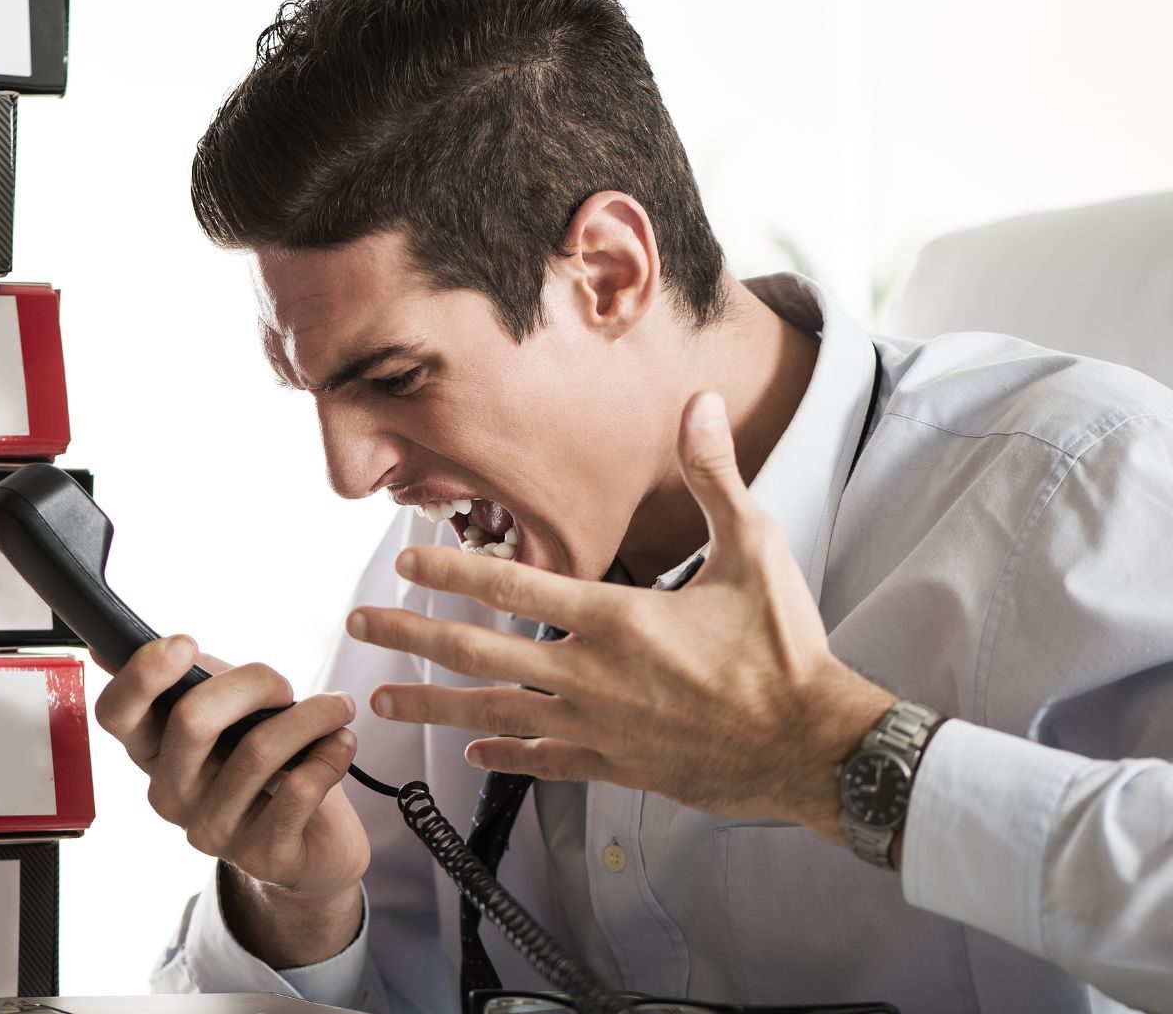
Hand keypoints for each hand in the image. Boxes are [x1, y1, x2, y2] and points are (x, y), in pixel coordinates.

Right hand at [91, 636, 368, 963]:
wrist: (317, 838)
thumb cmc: (268, 761)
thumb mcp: (229, 712)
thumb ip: (189, 678)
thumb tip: (106, 646)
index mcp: (152, 751)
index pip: (116, 713)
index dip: (143, 674)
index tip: (186, 644)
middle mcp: (171, 795)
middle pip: (193, 720)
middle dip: (254, 683)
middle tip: (287, 687)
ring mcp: (212, 831)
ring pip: (258, 751)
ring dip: (311, 716)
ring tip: (338, 708)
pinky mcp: (262, 856)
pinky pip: (298, 790)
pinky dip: (330, 755)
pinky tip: (342, 744)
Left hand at [351, 392, 897, 839]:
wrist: (813, 746)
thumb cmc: (785, 648)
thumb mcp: (755, 547)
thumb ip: (714, 476)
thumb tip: (697, 405)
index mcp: (617, 618)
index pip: (513, 586)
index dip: (453, 568)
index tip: (404, 559)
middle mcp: (593, 676)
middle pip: (480, 653)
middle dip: (412, 636)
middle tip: (359, 626)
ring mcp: (600, 727)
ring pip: (495, 714)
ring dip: (433, 704)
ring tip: (382, 699)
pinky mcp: (618, 767)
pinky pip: (546, 761)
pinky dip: (506, 756)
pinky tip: (473, 755)